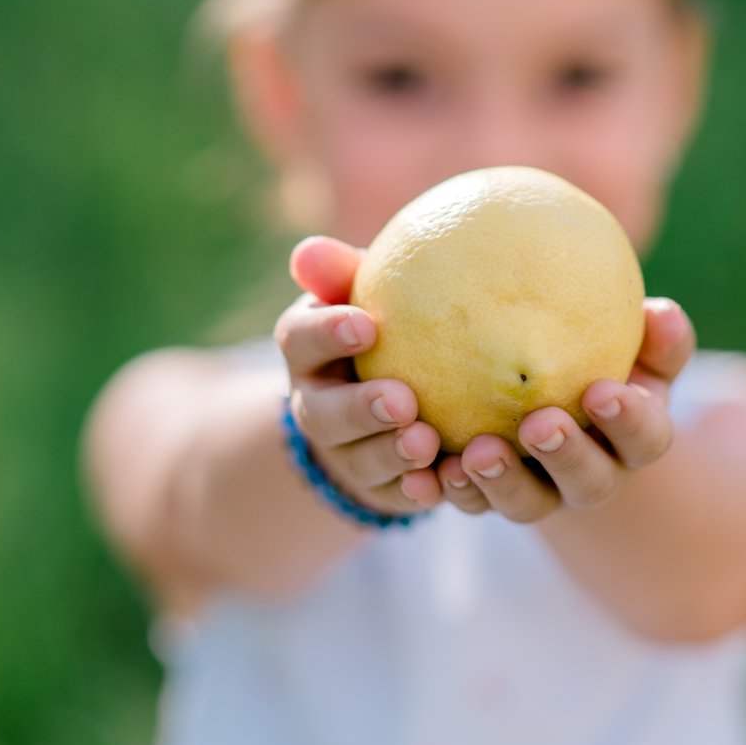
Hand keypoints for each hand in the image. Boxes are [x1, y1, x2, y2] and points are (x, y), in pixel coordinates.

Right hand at [274, 236, 445, 516]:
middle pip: (324, 415)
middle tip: (402, 399)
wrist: (385, 401)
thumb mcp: (363, 293)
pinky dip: (420, 490)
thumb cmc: (385, 324)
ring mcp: (348, 453)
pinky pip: (400, 494)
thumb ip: (342, 272)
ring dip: (392, 454)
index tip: (366, 324)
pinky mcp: (384, 488)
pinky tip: (445, 480)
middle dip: (359, 410)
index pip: (299, 339)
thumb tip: (310, 250)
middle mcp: (317, 406)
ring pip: (362, 461)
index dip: (325, 334)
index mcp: (307, 351)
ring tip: (427, 442)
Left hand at [433, 298, 694, 522]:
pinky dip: (452, 490)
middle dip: (564, 457)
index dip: (628, 421)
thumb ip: (656, 334)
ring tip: (475, 453)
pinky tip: (430, 468)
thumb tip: (662, 313)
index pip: (645, 438)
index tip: (601, 391)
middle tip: (537, 424)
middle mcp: (591, 478)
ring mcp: (541, 495)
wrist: (544, 391)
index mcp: (633, 441)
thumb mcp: (633, 342)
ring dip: (501, 482)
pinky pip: (471, 502)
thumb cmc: (598, 354)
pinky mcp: (490, 498)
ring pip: (526, 504)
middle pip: (587, 482)